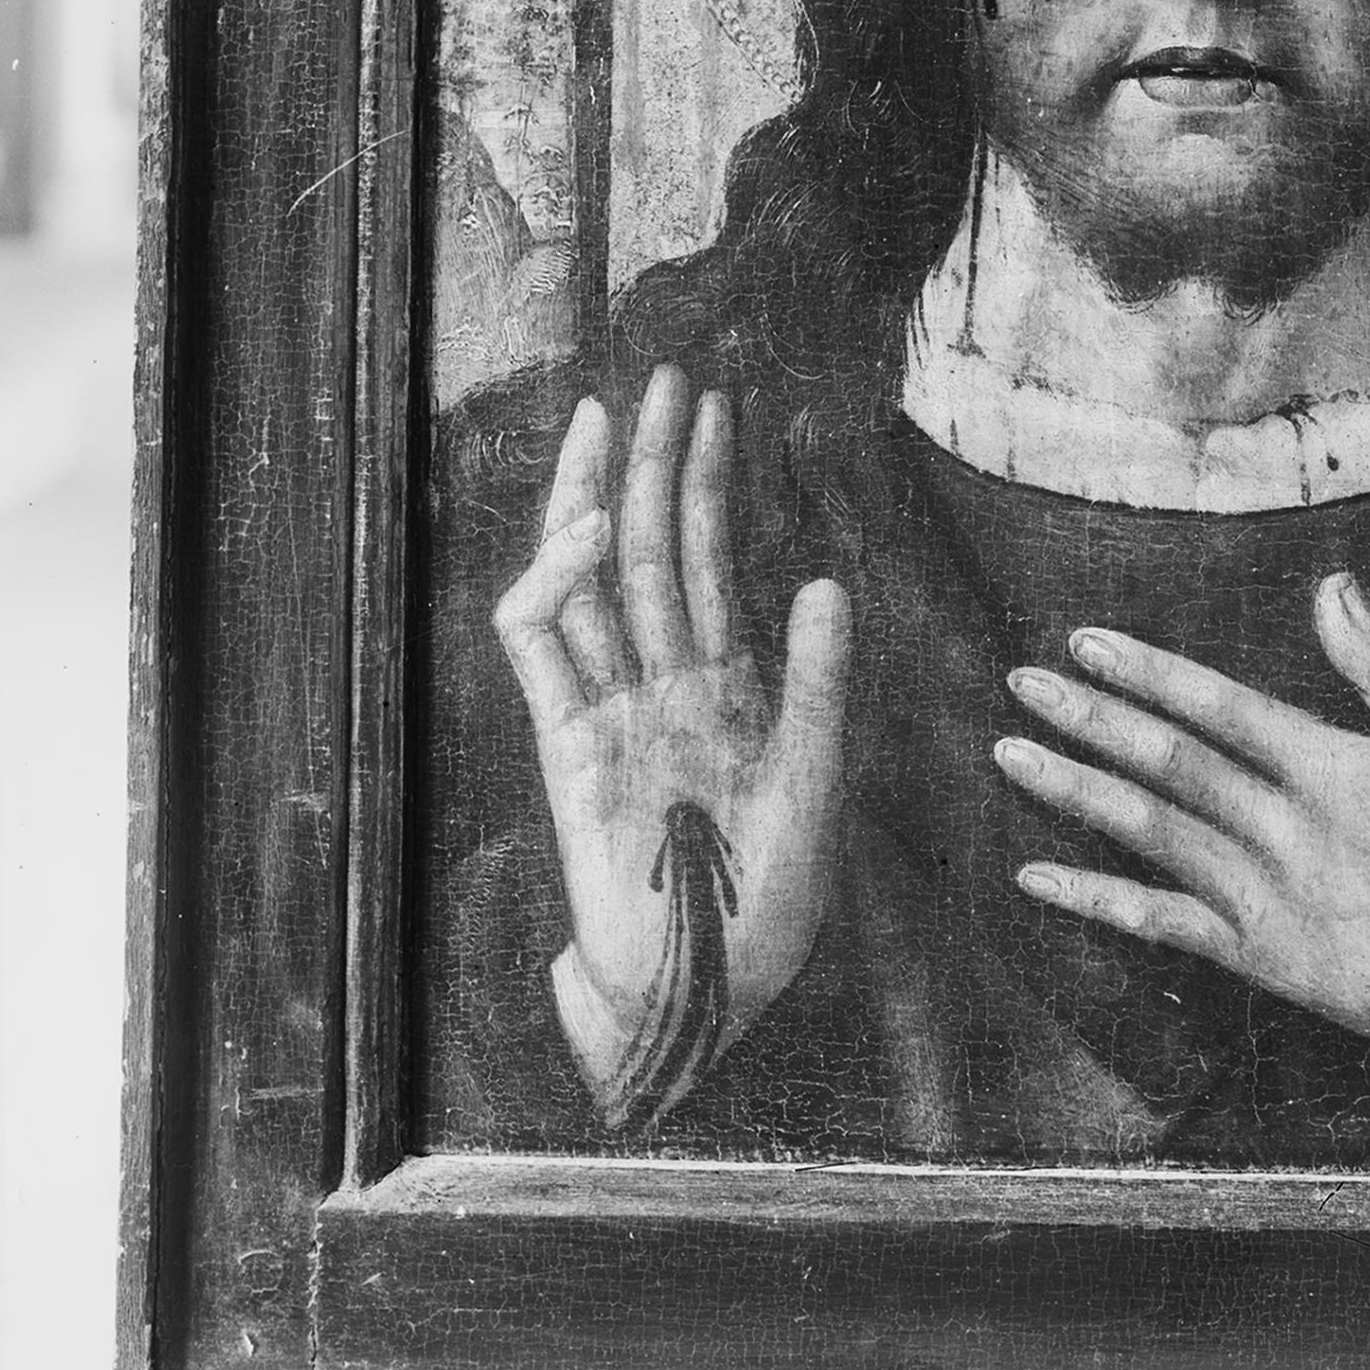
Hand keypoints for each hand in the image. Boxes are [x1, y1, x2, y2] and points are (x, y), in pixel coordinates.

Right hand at [492, 366, 851, 1091]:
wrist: (702, 992)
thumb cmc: (764, 906)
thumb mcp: (815, 786)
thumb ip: (819, 686)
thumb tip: (827, 578)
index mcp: (727, 684)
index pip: (712, 557)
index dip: (712, 482)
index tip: (719, 406)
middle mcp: (664, 681)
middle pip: (652, 547)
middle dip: (659, 462)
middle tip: (668, 377)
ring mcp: (610, 707)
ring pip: (591, 578)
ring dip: (595, 498)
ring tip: (608, 420)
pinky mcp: (565, 744)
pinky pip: (542, 647)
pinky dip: (555, 582)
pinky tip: (587, 530)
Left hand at [993, 574, 1369, 1072]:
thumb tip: (1333, 584)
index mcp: (1330, 771)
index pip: (1219, 708)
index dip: (1150, 672)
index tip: (1086, 642)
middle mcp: (1283, 831)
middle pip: (1170, 764)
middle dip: (1092, 718)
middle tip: (1022, 682)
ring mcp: (1262, 898)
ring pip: (1152, 834)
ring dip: (1078, 791)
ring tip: (1012, 753)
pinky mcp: (1256, 958)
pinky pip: (1161, 925)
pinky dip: (1096, 900)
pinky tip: (1036, 876)